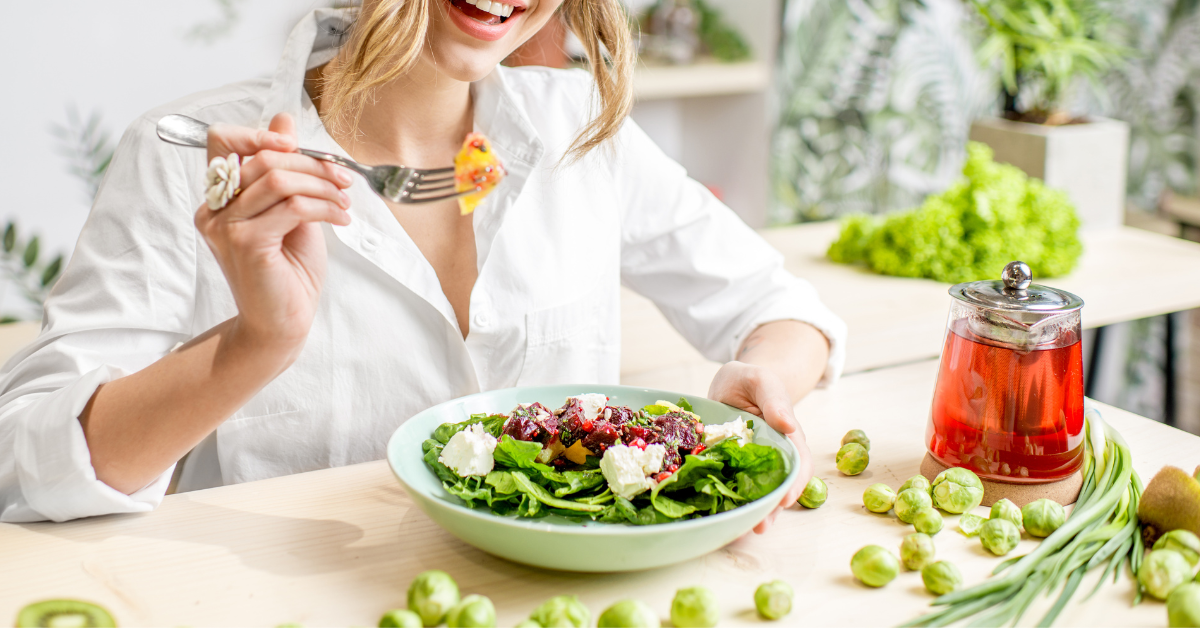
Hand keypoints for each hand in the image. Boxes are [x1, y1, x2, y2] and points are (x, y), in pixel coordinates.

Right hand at [197, 113, 354, 358]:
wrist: (283, 323)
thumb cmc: (288, 270)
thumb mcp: (291, 210)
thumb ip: (286, 169)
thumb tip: (285, 119)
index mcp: (220, 197)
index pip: (221, 140)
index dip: (258, 132)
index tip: (295, 143)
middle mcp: (214, 209)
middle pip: (262, 158)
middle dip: (312, 163)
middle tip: (343, 178)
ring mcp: (225, 227)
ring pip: (278, 179)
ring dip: (322, 185)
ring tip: (345, 200)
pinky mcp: (246, 244)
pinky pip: (291, 207)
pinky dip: (324, 206)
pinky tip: (341, 217)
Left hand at [708, 361, 814, 533]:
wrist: (733, 382)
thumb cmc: (751, 379)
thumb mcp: (762, 381)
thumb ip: (774, 400)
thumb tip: (788, 425)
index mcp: (787, 436)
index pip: (798, 464)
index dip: (794, 484)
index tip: (784, 500)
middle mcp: (772, 455)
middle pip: (779, 486)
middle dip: (772, 509)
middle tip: (760, 526)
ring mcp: (751, 464)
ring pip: (756, 493)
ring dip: (752, 512)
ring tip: (741, 531)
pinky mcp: (729, 467)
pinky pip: (730, 486)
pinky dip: (727, 501)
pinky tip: (719, 516)